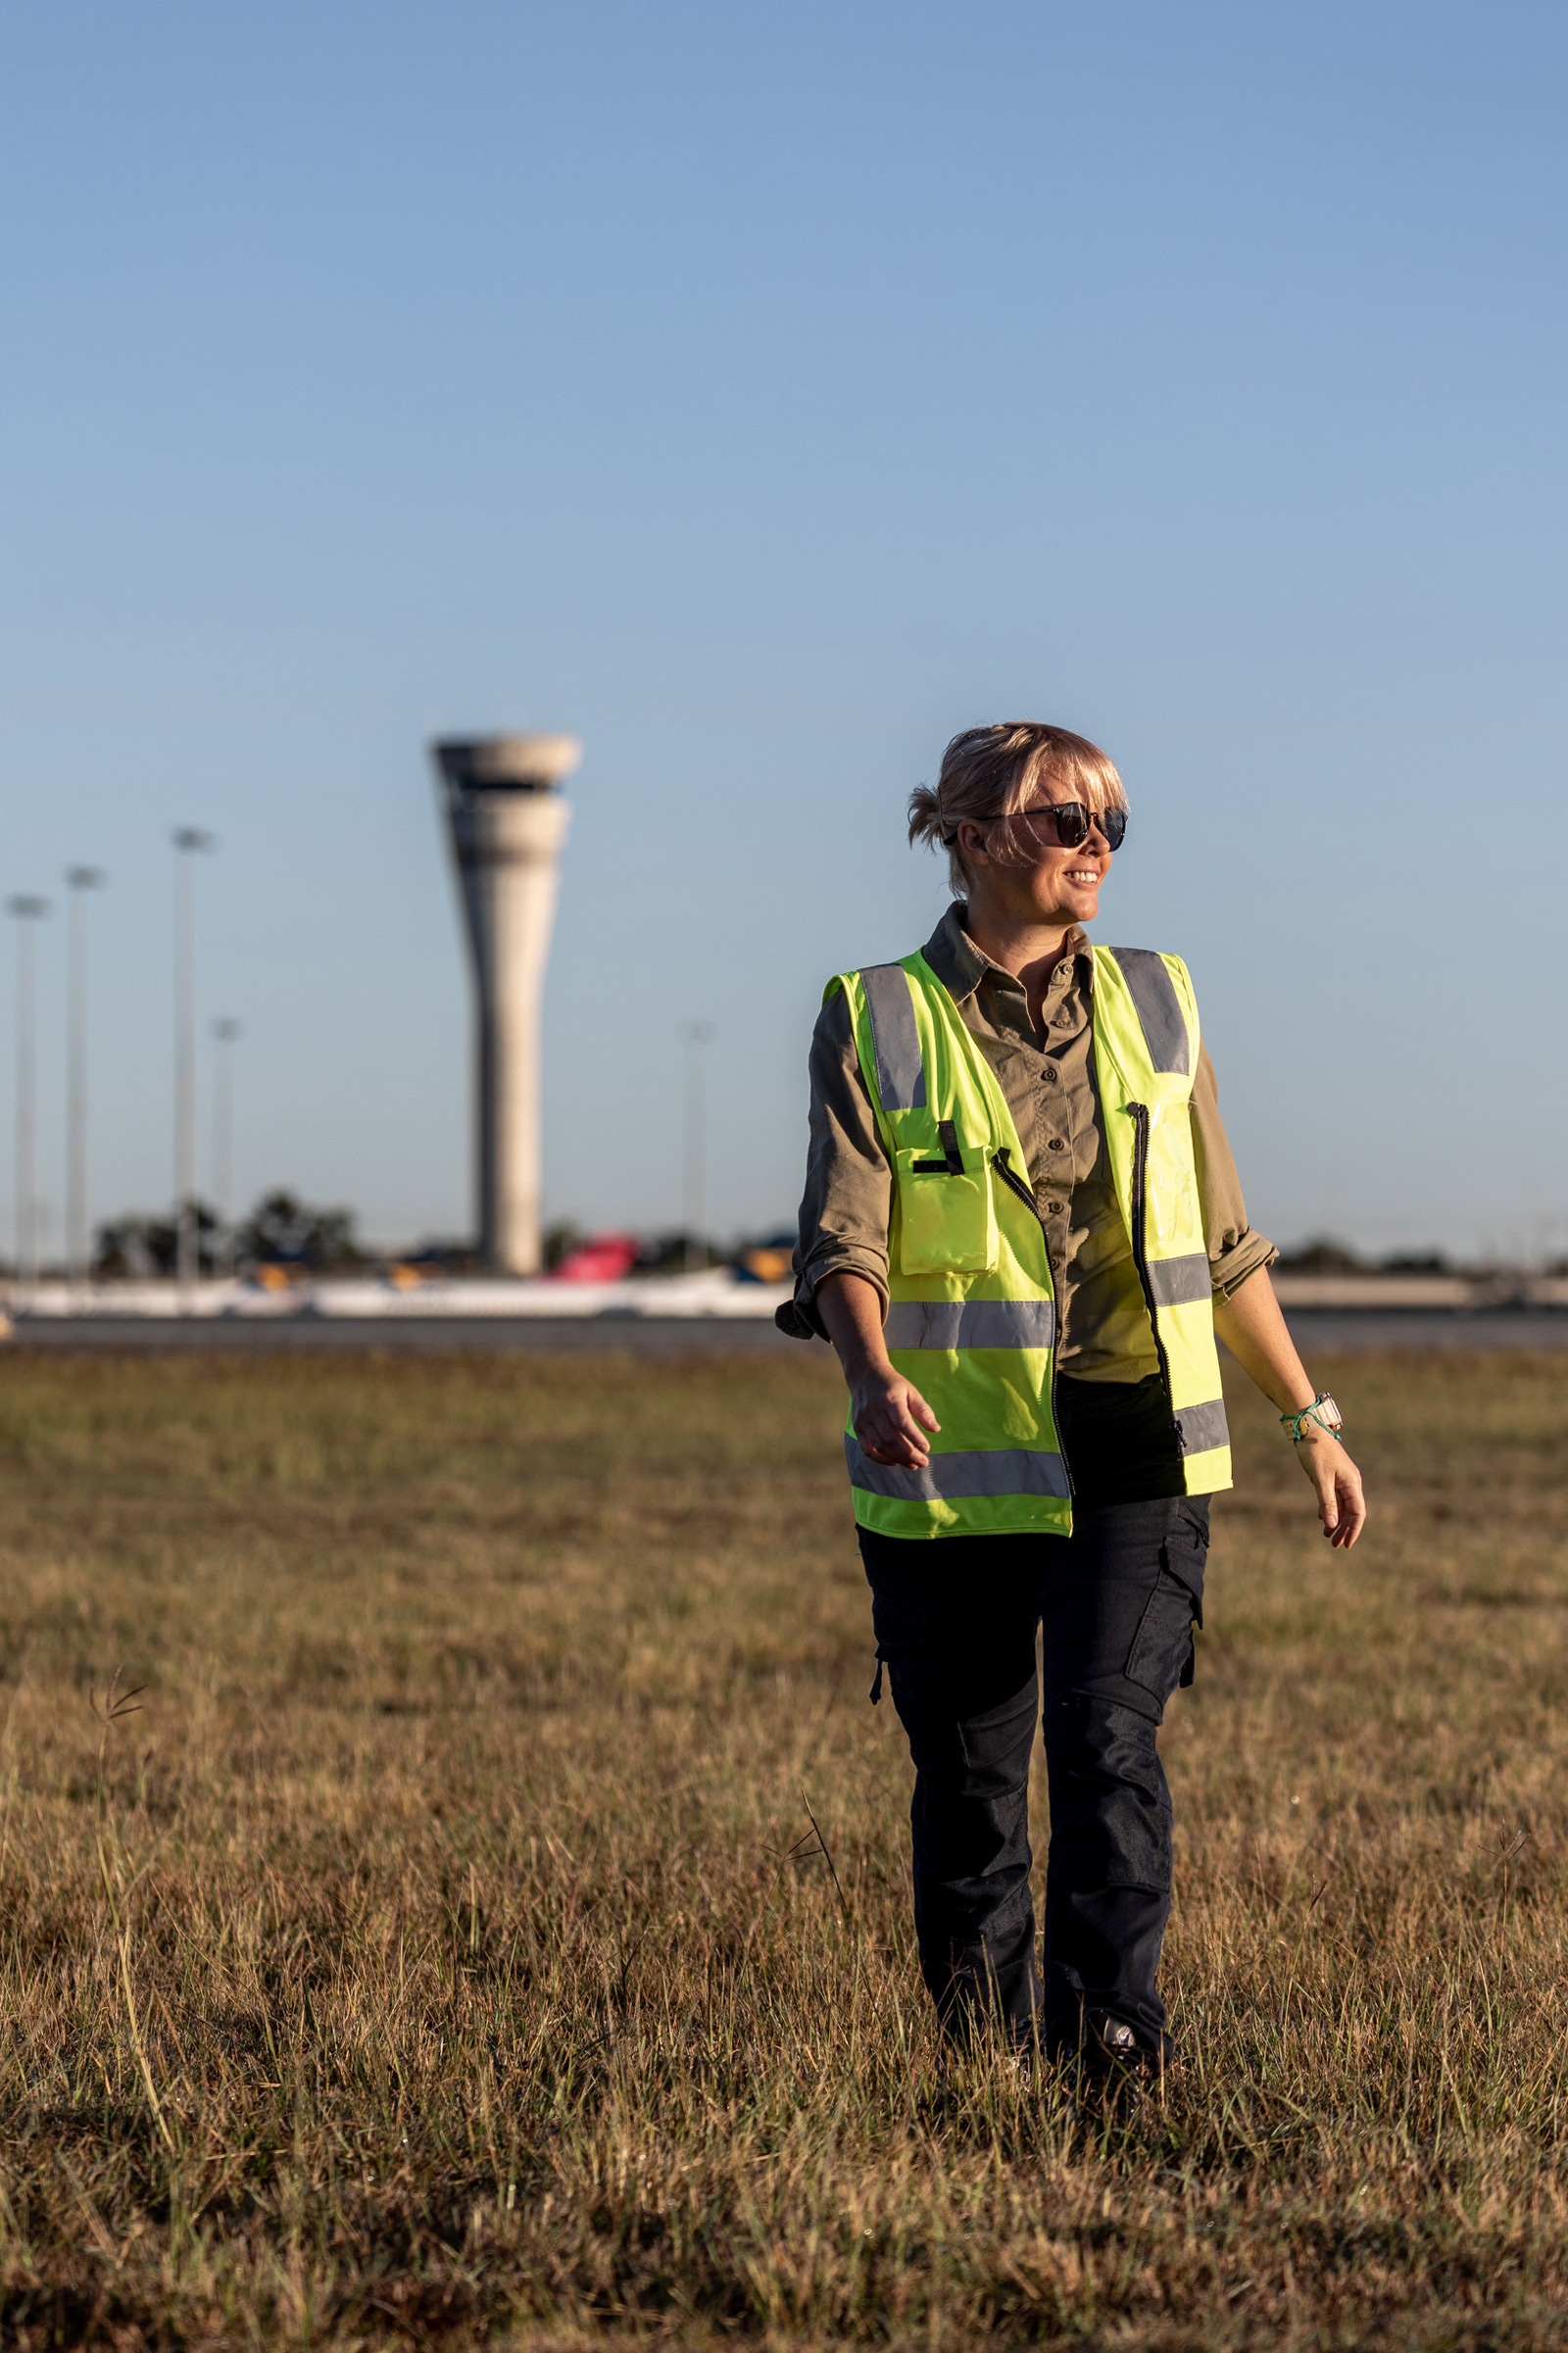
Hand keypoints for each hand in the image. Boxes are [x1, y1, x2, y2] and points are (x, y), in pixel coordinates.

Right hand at [849, 1361, 940, 1467]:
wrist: (865, 1375)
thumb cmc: (892, 1385)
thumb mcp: (911, 1391)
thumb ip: (923, 1410)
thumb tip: (936, 1429)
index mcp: (890, 1400)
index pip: (902, 1423)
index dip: (915, 1438)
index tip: (927, 1449)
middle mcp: (874, 1411)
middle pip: (891, 1438)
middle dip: (909, 1454)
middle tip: (923, 1462)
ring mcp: (863, 1420)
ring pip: (880, 1446)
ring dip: (898, 1458)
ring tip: (913, 1465)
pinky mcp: (857, 1427)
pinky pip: (867, 1449)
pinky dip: (880, 1459)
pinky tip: (894, 1462)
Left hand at [1294, 1428, 1366, 1547]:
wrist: (1310, 1428)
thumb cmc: (1316, 1452)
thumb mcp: (1320, 1480)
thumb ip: (1326, 1502)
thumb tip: (1331, 1525)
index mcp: (1352, 1483)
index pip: (1358, 1513)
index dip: (1353, 1530)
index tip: (1347, 1545)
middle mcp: (1350, 1482)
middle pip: (1351, 1512)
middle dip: (1344, 1529)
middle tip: (1335, 1545)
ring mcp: (1342, 1479)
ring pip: (1342, 1505)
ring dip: (1335, 1521)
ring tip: (1327, 1536)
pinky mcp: (1332, 1476)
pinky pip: (1334, 1497)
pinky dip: (1329, 1509)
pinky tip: (1322, 1519)